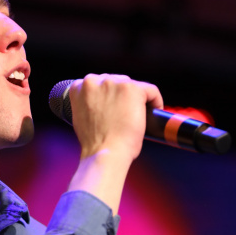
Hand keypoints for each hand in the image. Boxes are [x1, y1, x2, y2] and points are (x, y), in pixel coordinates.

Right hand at [67, 73, 163, 214]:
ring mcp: (115, 83)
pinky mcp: (134, 89)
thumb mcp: (81, 117)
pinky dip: (155, 100)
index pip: (99, 84)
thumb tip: (102, 103)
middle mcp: (95, 81)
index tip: (115, 107)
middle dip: (122, 97)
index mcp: (79, 87)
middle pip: (116, 82)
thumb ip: (89, 104)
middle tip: (127, 115)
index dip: (109, 97)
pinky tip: (155, 110)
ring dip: (137, 99)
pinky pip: (151, 90)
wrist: (104, 153)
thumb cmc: (95, 143)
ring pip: (133, 86)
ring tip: (138, 116)